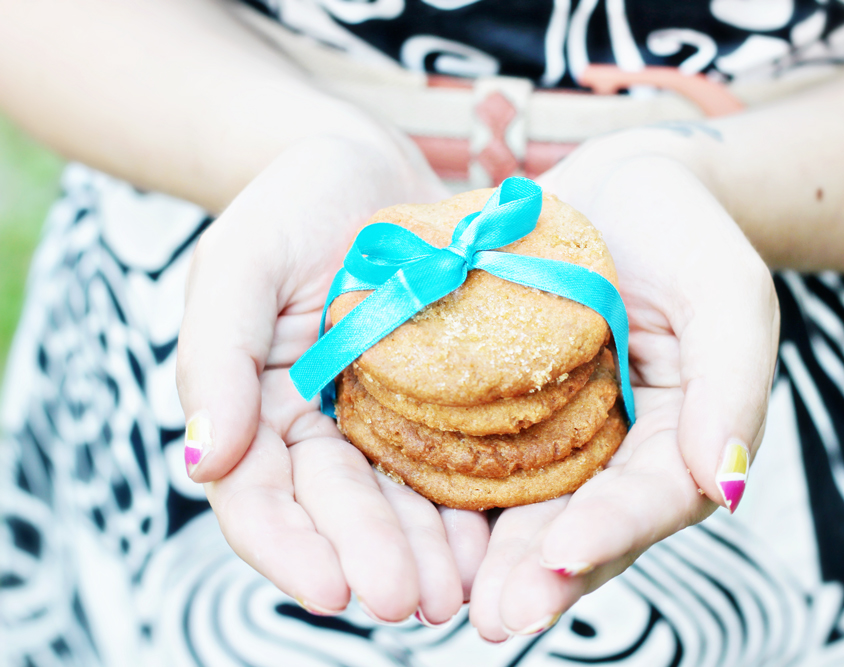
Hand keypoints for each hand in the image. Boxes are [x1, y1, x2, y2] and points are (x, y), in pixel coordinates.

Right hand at [176, 136, 489, 622]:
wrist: (369, 168)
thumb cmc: (291, 206)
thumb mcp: (239, 265)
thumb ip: (215, 356)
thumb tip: (201, 460)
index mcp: (259, 410)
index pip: (259, 500)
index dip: (290, 551)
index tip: (333, 591)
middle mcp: (320, 429)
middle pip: (340, 512)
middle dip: (375, 560)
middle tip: (417, 604)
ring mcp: (383, 418)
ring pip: (400, 501)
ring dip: (427, 551)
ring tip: (462, 589)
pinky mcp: (441, 401)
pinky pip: (453, 458)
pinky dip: (470, 501)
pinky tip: (494, 535)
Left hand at [468, 131, 779, 639]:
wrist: (615, 188)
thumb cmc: (681, 233)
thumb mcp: (724, 290)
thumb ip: (732, 381)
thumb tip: (723, 482)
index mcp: (677, 438)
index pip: (653, 496)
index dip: (615, 528)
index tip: (568, 554)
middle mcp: (613, 455)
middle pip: (582, 526)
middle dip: (543, 574)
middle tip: (500, 615)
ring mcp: (553, 439)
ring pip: (523, 511)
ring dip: (490, 560)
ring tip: (452, 600)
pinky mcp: (497, 414)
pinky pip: (472, 460)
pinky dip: (446, 496)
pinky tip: (410, 526)